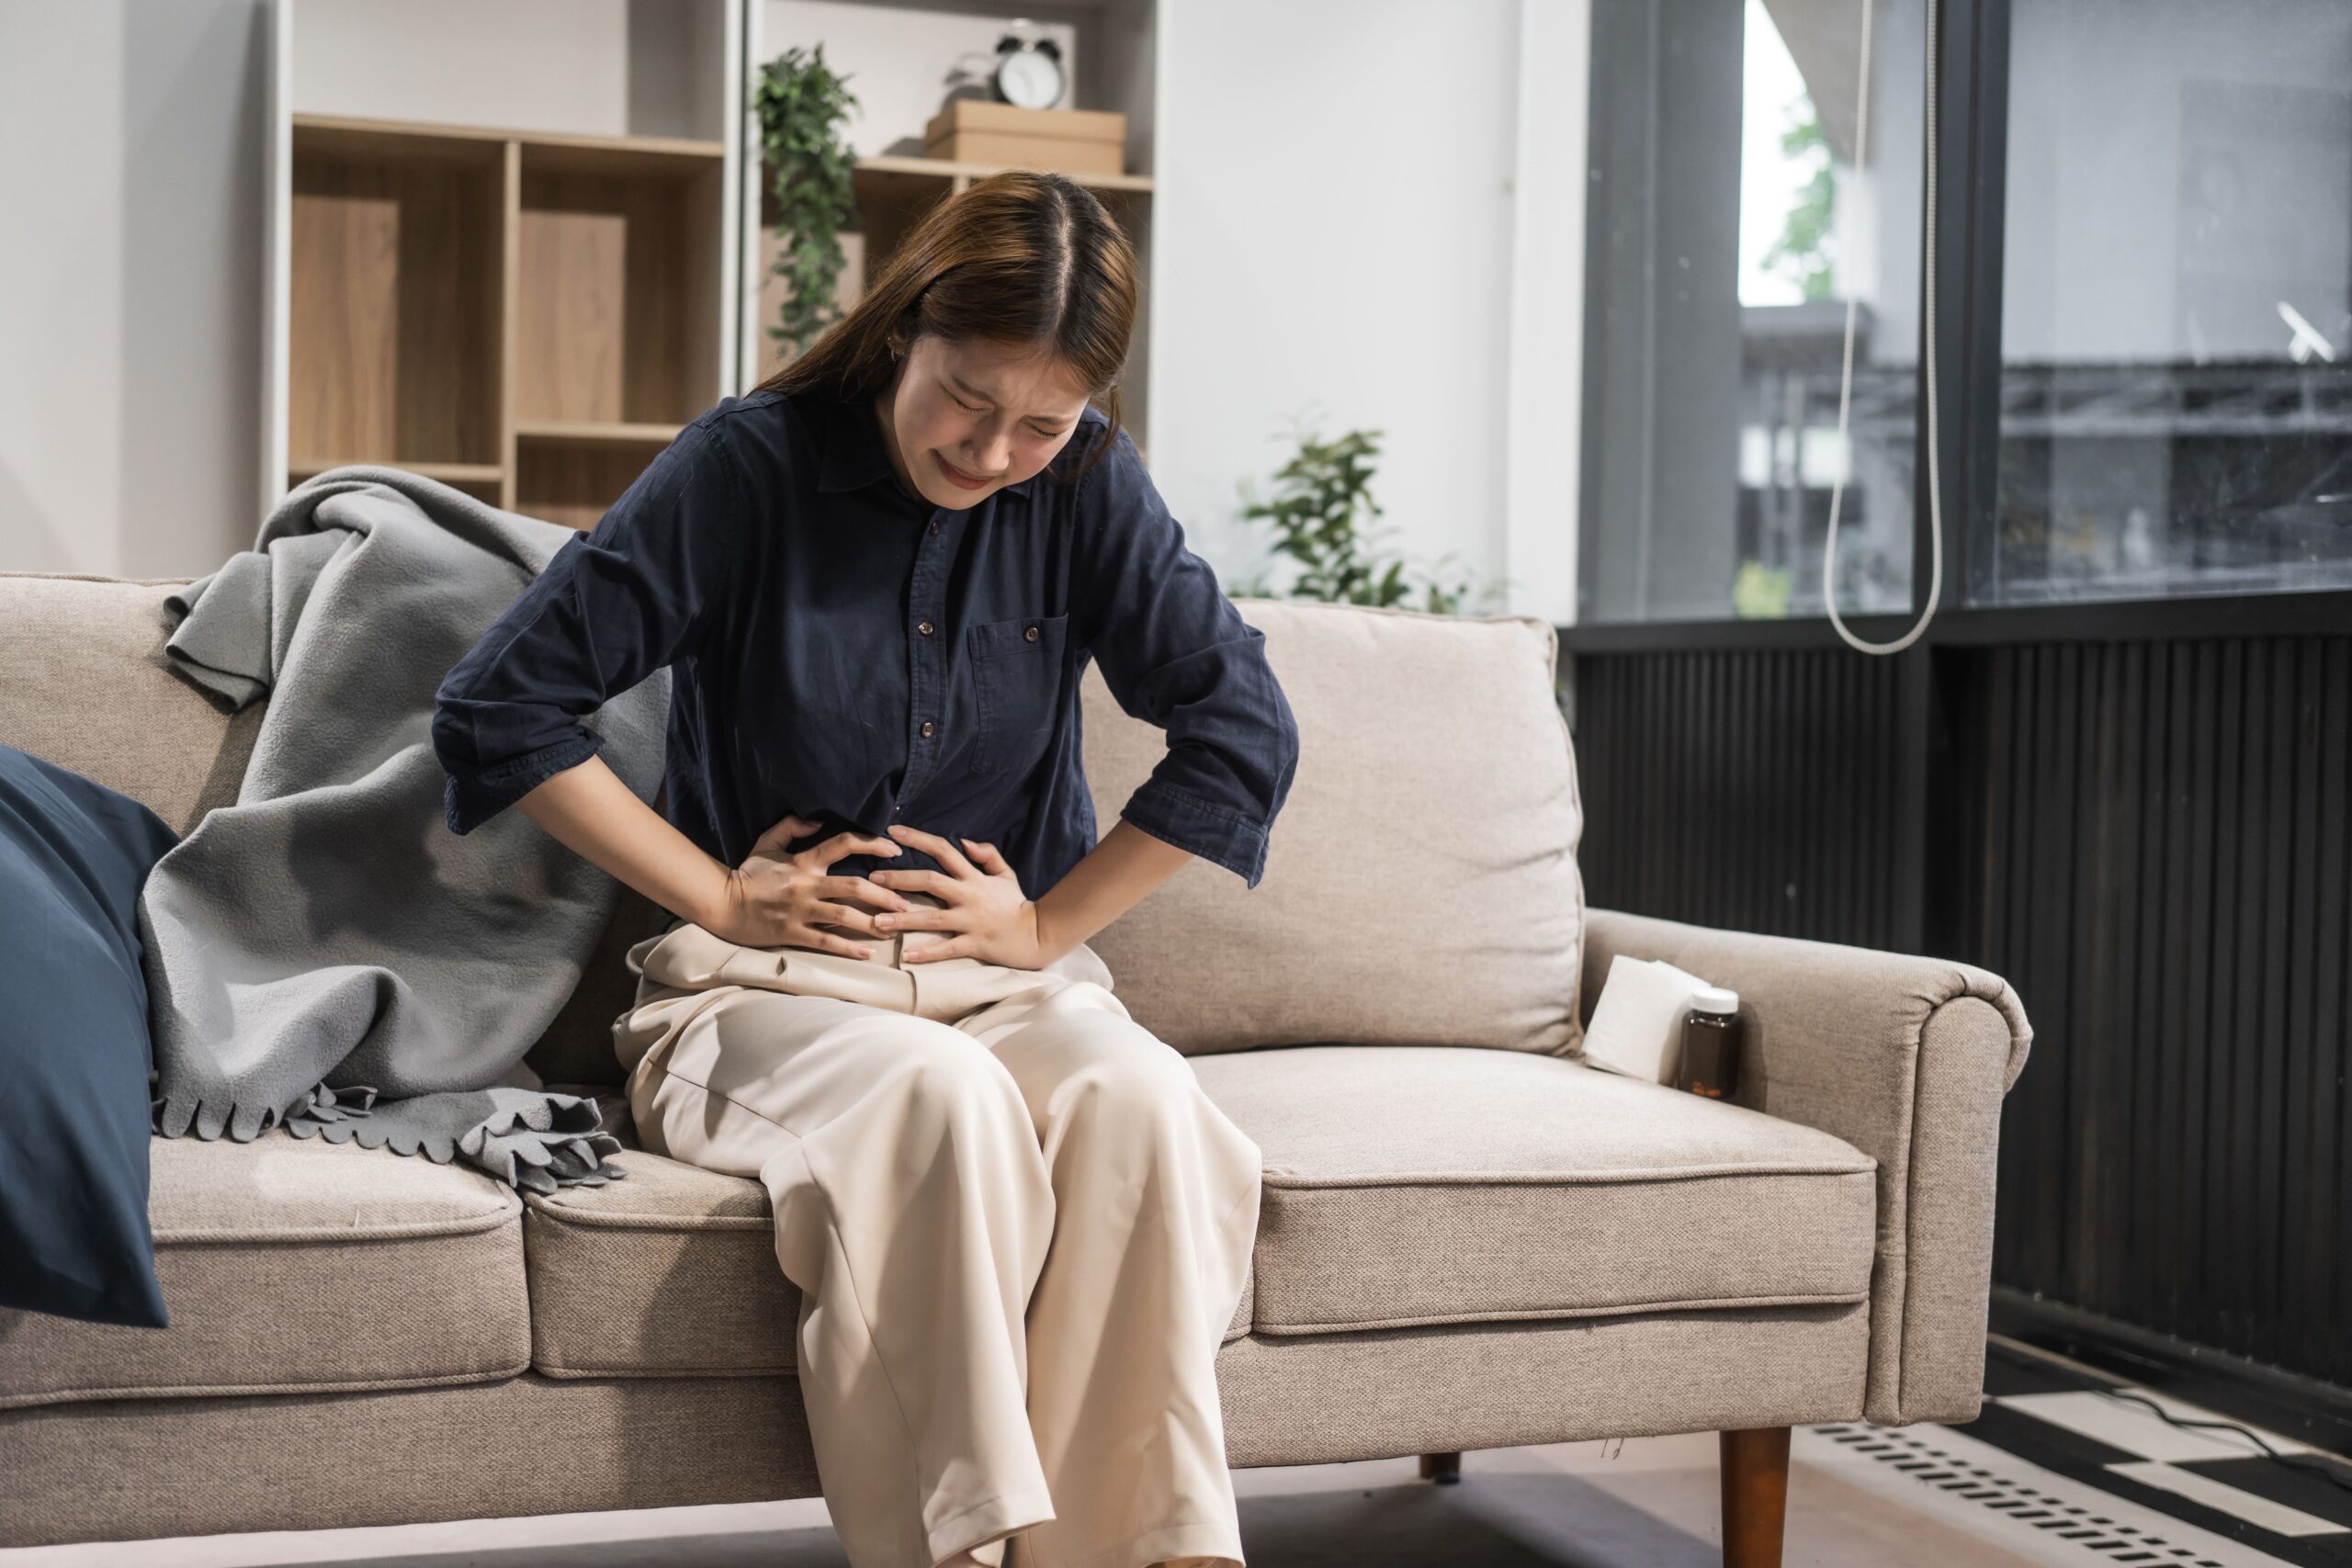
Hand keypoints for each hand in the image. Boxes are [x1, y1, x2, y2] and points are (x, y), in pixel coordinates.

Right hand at [703, 813, 913, 958]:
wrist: (722, 904)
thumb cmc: (748, 874)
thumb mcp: (767, 843)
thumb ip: (792, 827)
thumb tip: (819, 820)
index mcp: (804, 861)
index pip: (843, 844)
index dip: (872, 844)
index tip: (895, 850)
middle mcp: (806, 885)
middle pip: (854, 886)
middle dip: (884, 894)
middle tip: (905, 903)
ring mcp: (801, 911)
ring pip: (844, 916)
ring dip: (872, 923)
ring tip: (893, 928)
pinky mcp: (793, 933)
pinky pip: (826, 942)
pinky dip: (848, 948)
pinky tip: (867, 953)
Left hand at [867, 823, 1055, 968]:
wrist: (1038, 934)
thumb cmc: (1017, 904)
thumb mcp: (1005, 874)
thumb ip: (987, 854)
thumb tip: (964, 841)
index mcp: (974, 877)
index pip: (944, 850)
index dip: (918, 839)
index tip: (891, 832)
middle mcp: (969, 895)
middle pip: (930, 881)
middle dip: (899, 879)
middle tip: (873, 879)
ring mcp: (970, 920)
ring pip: (931, 918)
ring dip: (903, 918)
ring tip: (878, 921)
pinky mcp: (974, 944)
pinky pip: (946, 948)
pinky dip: (926, 953)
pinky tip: (906, 955)